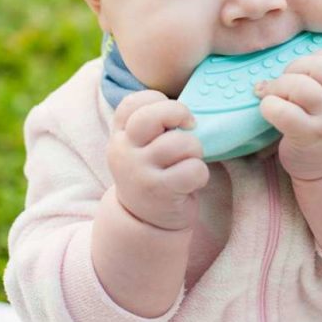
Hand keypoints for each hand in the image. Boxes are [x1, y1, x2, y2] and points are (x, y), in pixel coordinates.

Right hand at [107, 90, 209, 230]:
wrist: (142, 219)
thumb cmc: (152, 171)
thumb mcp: (141, 145)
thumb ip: (152, 123)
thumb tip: (186, 110)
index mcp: (120, 135)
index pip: (133, 103)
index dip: (158, 101)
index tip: (171, 117)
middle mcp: (124, 150)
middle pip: (153, 116)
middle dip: (180, 113)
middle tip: (189, 127)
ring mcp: (139, 172)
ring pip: (180, 143)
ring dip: (195, 150)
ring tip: (188, 162)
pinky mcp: (159, 191)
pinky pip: (193, 169)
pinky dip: (200, 174)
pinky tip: (191, 182)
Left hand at [254, 43, 321, 180]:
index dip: (313, 58)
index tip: (302, 72)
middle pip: (318, 67)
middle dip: (293, 69)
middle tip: (281, 83)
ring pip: (300, 87)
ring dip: (278, 87)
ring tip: (272, 97)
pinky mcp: (309, 138)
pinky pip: (283, 113)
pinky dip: (270, 106)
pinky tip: (268, 110)